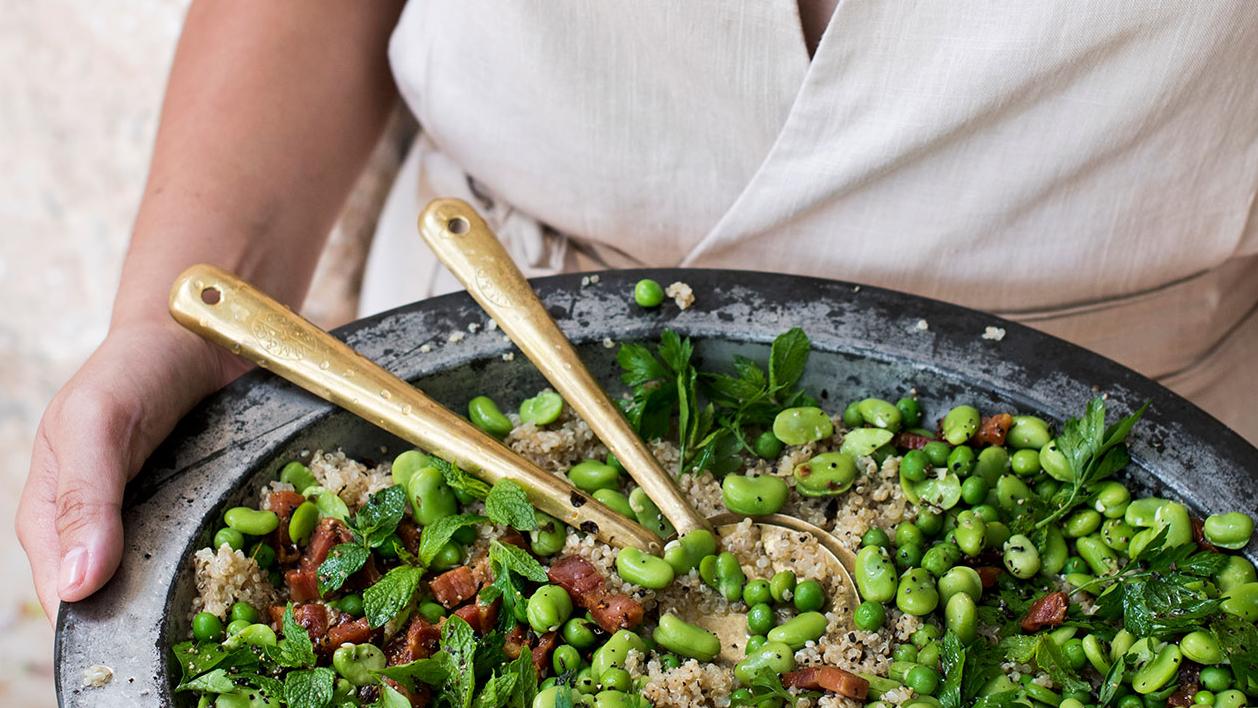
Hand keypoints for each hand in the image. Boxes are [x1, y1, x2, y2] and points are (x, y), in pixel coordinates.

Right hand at [16, 320, 245, 619]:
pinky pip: (219, 550)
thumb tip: (74, 587)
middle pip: (122, 599)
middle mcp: (104, 530)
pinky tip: (267, 574)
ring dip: (208, 595)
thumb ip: (84, 499)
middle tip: (208, 639)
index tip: (143, 649)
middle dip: (160, 618)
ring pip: (174, 581)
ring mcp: (157, 522)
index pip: (66, 599)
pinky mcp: (203, 509)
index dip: (99, 628)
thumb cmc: (130, 370)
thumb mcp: (95, 423)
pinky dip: (240, 560)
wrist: (195, 330)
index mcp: (54, 518)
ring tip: (245, 612)